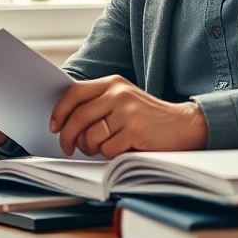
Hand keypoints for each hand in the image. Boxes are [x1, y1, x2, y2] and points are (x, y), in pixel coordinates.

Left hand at [49, 75, 208, 158]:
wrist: (183, 125)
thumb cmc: (148, 118)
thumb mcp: (123, 101)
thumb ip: (99, 104)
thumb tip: (65, 122)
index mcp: (113, 83)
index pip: (75, 93)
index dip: (60, 111)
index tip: (54, 126)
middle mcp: (119, 93)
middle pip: (78, 116)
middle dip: (68, 136)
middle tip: (68, 147)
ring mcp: (128, 111)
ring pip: (91, 135)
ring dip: (90, 148)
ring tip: (99, 149)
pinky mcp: (135, 130)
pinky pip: (107, 148)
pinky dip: (109, 154)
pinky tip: (119, 150)